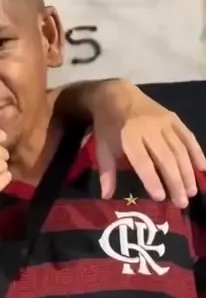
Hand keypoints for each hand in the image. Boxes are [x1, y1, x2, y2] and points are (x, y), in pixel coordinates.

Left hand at [92, 82, 205, 207]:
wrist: (117, 94)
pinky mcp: (174, 118)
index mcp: (129, 135)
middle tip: (182, 203)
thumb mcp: (103, 147)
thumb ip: (107, 172)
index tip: (160, 198)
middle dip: (175, 182)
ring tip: (192, 192)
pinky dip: (197, 153)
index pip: (143, 161)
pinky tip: (203, 168)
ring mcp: (164, 122)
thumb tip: (107, 196)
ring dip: (188, 172)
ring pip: (180, 150)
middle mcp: (149, 128)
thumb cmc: (108, 125)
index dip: (152, 179)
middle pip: (166, 158)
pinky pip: (188, 137)